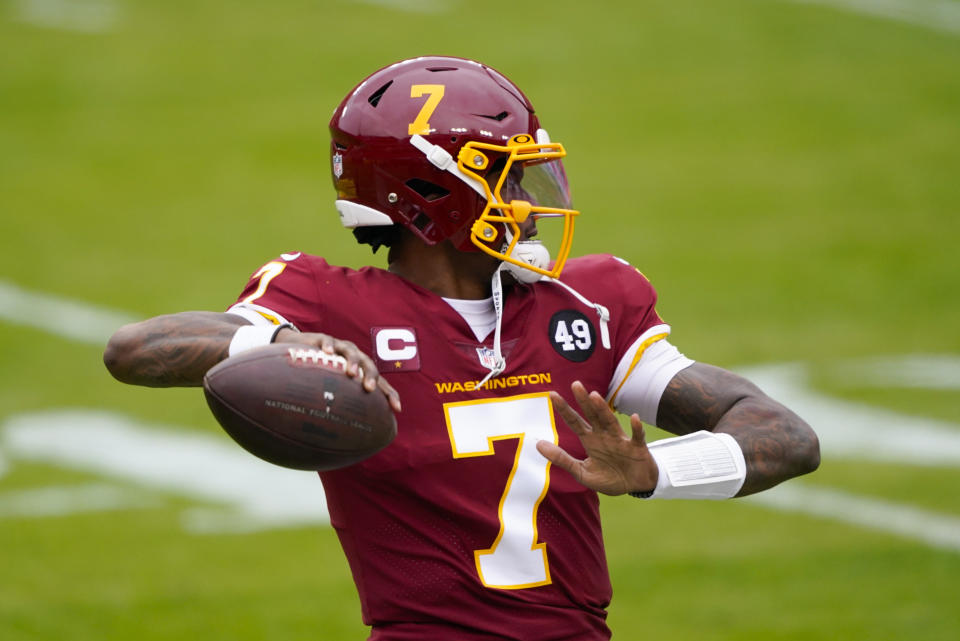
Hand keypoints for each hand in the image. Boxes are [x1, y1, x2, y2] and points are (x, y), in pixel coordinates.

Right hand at [274, 328, 401, 413]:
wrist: (301, 347)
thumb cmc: (320, 373)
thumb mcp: (332, 389)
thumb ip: (340, 408)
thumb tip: (343, 441)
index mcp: (362, 371)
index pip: (380, 383)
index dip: (389, 394)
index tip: (397, 409)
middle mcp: (355, 358)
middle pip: (369, 365)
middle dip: (370, 376)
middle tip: (368, 389)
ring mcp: (340, 347)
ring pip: (351, 351)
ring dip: (352, 361)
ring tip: (350, 373)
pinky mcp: (322, 339)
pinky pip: (327, 341)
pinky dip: (329, 346)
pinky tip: (327, 353)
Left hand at [536, 381, 656, 495]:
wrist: (635, 487)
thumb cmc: (609, 478)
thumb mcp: (582, 472)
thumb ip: (561, 459)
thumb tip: (538, 444)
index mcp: (590, 440)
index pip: (574, 421)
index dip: (564, 409)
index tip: (552, 394)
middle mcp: (604, 436)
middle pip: (592, 415)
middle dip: (583, 401)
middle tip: (575, 385)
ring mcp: (621, 440)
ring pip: (610, 421)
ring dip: (603, 409)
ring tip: (594, 396)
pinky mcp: (637, 448)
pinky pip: (637, 436)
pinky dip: (637, 428)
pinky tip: (634, 418)